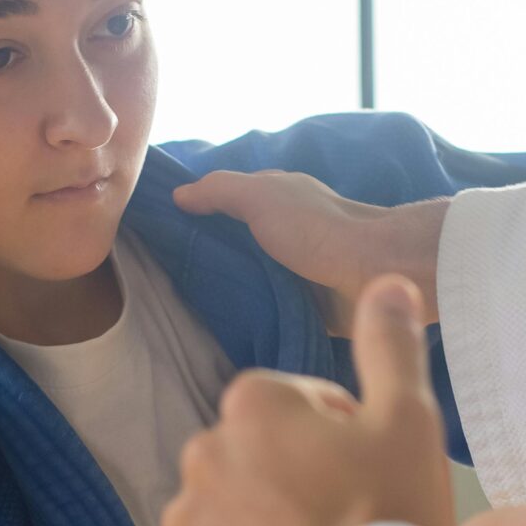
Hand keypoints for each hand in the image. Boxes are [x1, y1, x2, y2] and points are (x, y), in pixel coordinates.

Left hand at [157, 276, 459, 525]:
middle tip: (345, 524)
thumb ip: (389, 344)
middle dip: (293, 481)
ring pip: (228, 512)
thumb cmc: (394, 520)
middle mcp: (200, 453)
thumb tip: (387, 283)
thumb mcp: (410, 420)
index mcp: (253, 404)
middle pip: (256, 459)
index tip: (368, 478)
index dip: (341, 438)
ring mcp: (182, 522)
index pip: (296, 405)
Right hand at [173, 171, 447, 333]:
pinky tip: (218, 335)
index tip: (153, 243)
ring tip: (180, 318)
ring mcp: (293, 273)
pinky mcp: (304, 309)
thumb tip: (178, 195)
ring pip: (246, 283)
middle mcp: (283, 236)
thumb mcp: (260, 196)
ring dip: (224, 297)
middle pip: (231, 249)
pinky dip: (247, 321)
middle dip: (203, 265)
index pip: (221, 208)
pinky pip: (266, 314)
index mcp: (274, 202)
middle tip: (159, 290)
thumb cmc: (315, 228)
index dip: (190, 222)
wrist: (372, 273)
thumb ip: (220, 191)